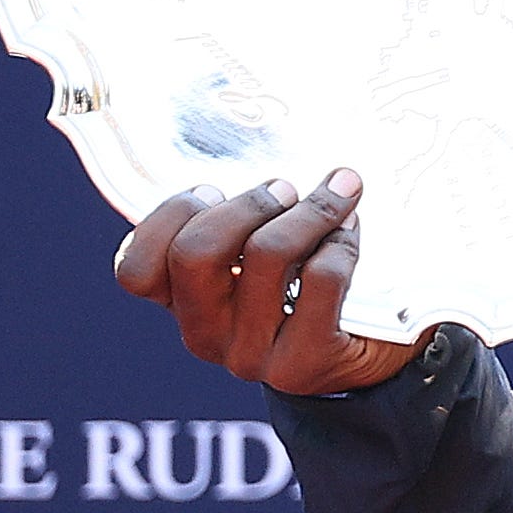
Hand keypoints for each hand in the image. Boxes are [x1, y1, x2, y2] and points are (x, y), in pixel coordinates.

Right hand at [114, 169, 416, 393]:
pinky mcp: (304, 364)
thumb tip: (256, 149)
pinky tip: (353, 231)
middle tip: (286, 188)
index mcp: (182, 304)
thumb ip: (241, 218)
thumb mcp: (263, 251)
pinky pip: (322, 279)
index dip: (171, 217)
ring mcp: (251, 356)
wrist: (376, 351)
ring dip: (310, 212)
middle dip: (248, 204)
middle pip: (196, 253)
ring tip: (338, 196)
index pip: (136, 270)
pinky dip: (343, 242)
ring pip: (266, 257)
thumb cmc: (311, 281)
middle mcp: (206, 336)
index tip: (214, 191)